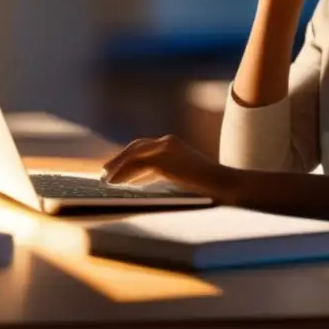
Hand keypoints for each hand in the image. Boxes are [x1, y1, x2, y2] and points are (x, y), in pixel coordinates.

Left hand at [101, 135, 235, 199]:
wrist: (224, 187)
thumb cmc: (205, 186)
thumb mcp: (180, 175)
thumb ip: (162, 172)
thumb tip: (136, 180)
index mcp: (172, 143)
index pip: (143, 146)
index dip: (127, 156)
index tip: (115, 167)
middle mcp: (167, 141)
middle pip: (134, 148)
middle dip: (118, 160)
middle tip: (105, 172)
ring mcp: (165, 149)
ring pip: (132, 156)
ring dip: (116, 168)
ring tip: (106, 180)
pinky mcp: (163, 161)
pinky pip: (136, 167)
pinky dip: (122, 175)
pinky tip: (115, 184)